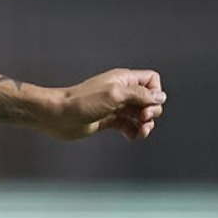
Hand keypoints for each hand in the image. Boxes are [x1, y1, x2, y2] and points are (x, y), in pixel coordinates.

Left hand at [49, 68, 165, 140]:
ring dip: (145, 124)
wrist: (57, 115)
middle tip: (143, 119)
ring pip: (139, 114)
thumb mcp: (114, 95)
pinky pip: (128, 126)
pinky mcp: (107, 120)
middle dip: (152, 111)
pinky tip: (131, 137)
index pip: (152, 81)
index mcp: (123, 80)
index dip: (155, 93)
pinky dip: (133, 131)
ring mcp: (114, 106)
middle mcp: (121, 91)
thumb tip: (160, 97)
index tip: (147, 106)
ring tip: (141, 133)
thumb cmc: (82, 102)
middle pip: (149, 99)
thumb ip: (139, 95)